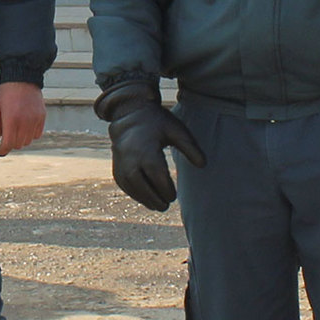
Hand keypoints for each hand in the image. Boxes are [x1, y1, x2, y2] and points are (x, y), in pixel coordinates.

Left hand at [0, 81, 46, 155]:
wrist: (22, 78)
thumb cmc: (6, 92)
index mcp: (11, 119)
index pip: (8, 144)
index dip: (2, 151)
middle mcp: (25, 121)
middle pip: (18, 144)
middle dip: (10, 144)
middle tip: (6, 137)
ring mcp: (35, 120)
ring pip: (28, 141)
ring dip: (20, 140)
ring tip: (15, 130)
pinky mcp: (42, 117)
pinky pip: (37, 134)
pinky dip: (30, 134)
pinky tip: (24, 126)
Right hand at [94, 80, 204, 211]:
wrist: (130, 113)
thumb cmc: (158, 123)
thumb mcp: (177, 131)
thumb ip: (190, 148)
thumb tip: (203, 165)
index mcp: (147, 151)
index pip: (157, 177)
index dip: (166, 189)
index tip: (173, 196)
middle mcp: (131, 159)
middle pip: (142, 186)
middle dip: (154, 199)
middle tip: (165, 206)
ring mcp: (121, 163)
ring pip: (132, 187)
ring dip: (143, 199)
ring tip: (156, 205)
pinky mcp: (116, 165)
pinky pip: (123, 184)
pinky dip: (133, 193)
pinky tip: (144, 198)